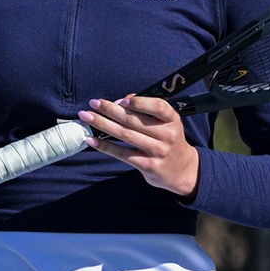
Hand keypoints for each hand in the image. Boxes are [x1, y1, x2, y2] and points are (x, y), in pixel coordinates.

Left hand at [78, 94, 200, 196]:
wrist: (182, 170)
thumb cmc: (168, 139)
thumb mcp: (167, 122)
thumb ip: (148, 110)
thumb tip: (122, 101)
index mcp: (172, 119)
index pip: (158, 107)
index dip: (140, 102)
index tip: (121, 100)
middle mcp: (167, 135)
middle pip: (134, 120)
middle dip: (110, 109)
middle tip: (93, 103)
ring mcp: (157, 151)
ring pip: (125, 135)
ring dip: (103, 124)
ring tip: (86, 116)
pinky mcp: (148, 166)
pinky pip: (122, 154)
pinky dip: (105, 146)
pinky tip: (91, 140)